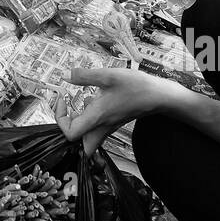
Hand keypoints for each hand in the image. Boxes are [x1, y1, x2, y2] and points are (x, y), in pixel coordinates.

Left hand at [56, 67, 186, 156]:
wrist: (159, 96)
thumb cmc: (137, 87)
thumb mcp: (109, 75)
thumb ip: (84, 76)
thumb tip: (65, 75)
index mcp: (97, 117)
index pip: (70, 134)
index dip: (60, 119)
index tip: (63, 100)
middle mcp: (101, 127)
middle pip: (79, 145)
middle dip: (69, 129)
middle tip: (69, 109)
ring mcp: (108, 127)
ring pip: (88, 138)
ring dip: (79, 123)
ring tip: (81, 102)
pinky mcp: (114, 123)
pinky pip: (96, 129)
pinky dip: (90, 118)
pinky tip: (94, 100)